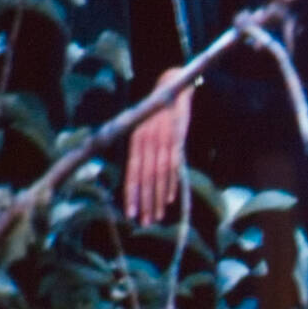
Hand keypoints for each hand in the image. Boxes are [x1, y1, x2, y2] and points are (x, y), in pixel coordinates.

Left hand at [124, 68, 192, 225]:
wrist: (172, 87)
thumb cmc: (157, 113)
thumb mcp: (145, 130)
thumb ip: (143, 151)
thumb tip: (141, 177)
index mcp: (135, 141)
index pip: (132, 173)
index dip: (131, 194)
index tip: (130, 214)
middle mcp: (146, 141)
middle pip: (145, 178)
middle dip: (144, 202)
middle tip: (145, 222)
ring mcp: (162, 139)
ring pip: (159, 174)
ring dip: (158, 197)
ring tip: (157, 215)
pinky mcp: (177, 137)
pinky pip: (173, 164)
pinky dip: (172, 182)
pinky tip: (170, 197)